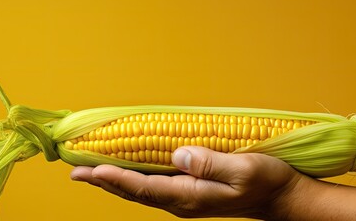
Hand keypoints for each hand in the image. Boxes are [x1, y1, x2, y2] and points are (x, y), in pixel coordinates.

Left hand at [70, 146, 302, 219]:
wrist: (281, 198)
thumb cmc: (267, 181)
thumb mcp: (243, 170)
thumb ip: (210, 163)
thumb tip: (178, 154)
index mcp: (192, 197)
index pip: (144, 187)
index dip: (114, 177)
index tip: (88, 169)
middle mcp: (183, 201)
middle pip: (135, 192)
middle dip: (104, 180)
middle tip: (75, 170)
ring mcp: (185, 199)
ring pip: (141, 190)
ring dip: (114, 181)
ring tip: (90, 171)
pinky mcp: (190, 193)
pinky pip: (153, 186)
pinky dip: (133, 178)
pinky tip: (125, 171)